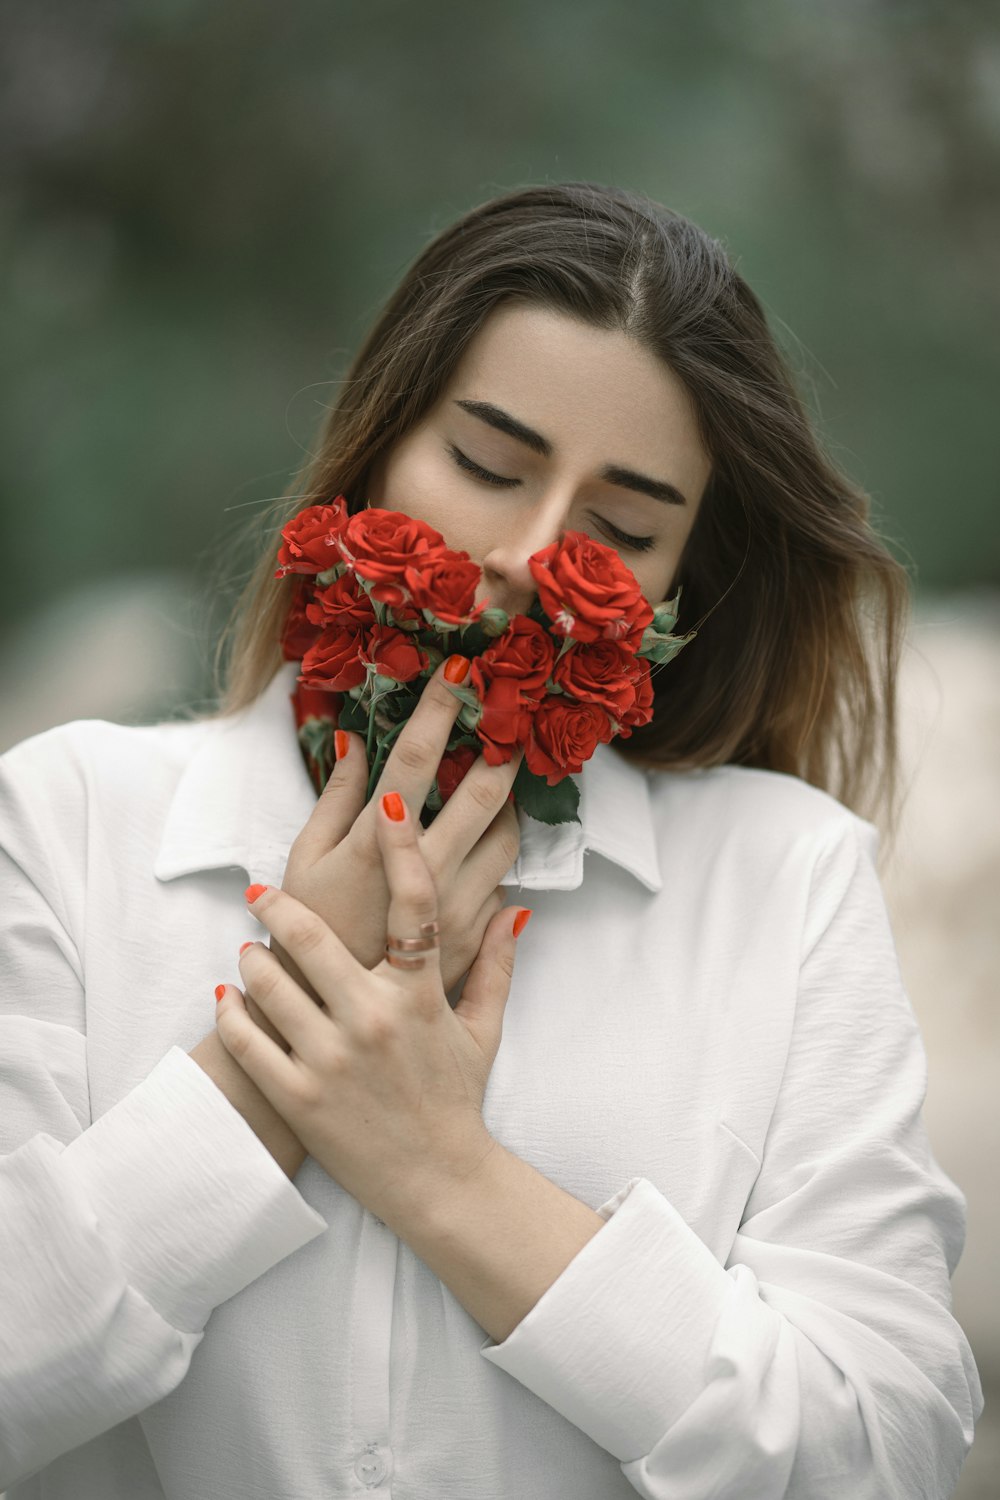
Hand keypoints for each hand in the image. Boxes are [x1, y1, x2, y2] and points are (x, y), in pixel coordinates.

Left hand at [215, 791, 530, 1227]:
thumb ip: (497, 966)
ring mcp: (331, 1060)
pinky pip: (249, 1041)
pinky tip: (229, 998)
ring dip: (251, 959)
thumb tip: (515, 910)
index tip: (385, 796)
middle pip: (313, 938)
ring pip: (269, 985)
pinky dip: (232, 1014)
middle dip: (277, 906)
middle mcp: (374, 1020)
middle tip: (260, 890)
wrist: (437, 1183)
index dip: (401, 844)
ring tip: (247, 951)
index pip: (414, 904)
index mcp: (421, 996)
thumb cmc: (455, 1100)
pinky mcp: (298, 1097)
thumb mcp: (482, 1031)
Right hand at [274, 658, 520, 1000]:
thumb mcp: (305, 860)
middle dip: (503, 748)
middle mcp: (427, 873)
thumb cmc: (303, 934)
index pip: (417, 760)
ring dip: (507, 802)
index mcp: (376, 845)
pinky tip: (480, 841)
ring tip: (495, 781)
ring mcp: (457, 908)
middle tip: (508, 719)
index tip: (462, 668)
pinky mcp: (475, 937)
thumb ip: (335, 798)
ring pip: (508, 836)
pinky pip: (504, 879)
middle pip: (486, 793)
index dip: (441, 708)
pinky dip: (496, 852)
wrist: (328, 1023)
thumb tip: (354, 742)